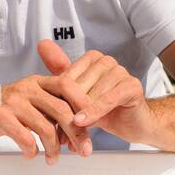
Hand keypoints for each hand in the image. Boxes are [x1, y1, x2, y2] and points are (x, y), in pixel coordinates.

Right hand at [0, 73, 91, 163]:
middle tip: (83, 151)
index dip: (84, 105)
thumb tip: (79, 130)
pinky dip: (32, 150)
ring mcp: (13, 101)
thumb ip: (52, 108)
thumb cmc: (3, 110)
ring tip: (52, 158)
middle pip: (62, 110)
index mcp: (37, 82)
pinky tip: (31, 154)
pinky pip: (25, 138)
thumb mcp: (29, 100)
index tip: (93, 126)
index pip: (68, 86)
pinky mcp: (0, 116)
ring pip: (46, 128)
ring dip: (53, 148)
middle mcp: (27, 88)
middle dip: (77, 134)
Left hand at [37, 41, 156, 145]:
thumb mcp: (76, 94)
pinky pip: (107, 99)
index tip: (52, 114)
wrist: (131, 123)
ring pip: (90, 94)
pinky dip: (94, 112)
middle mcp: (106, 61)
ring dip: (80, 113)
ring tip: (73, 130)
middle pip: (76, 86)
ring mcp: (120, 71)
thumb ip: (59, 72)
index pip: (66, 78)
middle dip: (68, 108)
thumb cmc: (102, 108)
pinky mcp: (132, 85)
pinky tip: (84, 122)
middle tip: (59, 127)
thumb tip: (41, 44)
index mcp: (92, 58)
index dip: (58, 99)